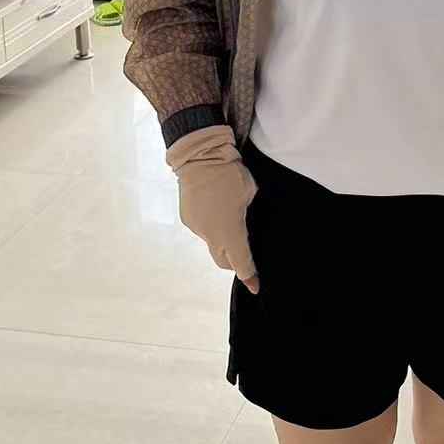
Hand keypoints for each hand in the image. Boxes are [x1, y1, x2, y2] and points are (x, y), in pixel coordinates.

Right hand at [166, 125, 259, 293]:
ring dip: (222, 240)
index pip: (241, 262)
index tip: (255, 286)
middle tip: (245, 258)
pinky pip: (203, 230)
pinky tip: (216, 209)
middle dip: (234, 262)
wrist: (199, 157)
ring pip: (212, 243)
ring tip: (230, 219)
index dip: (249, 276)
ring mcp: (197, 228)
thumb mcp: (250, 193)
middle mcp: (211, 235)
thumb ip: (247, 214)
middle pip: (223, 260)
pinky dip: (211, 226)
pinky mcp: (188, 219)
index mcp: (230, 232)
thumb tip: (243, 219)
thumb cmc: (230, 174)